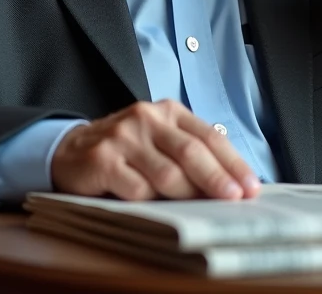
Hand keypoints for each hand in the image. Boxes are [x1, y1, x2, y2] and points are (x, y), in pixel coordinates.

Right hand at [50, 100, 260, 200]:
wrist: (71, 149)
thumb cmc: (128, 150)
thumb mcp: (160, 139)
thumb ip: (191, 153)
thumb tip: (233, 184)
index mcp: (168, 111)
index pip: (208, 136)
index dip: (233, 162)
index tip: (250, 187)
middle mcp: (146, 118)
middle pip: (191, 152)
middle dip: (217, 179)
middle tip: (235, 200)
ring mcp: (123, 137)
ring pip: (167, 174)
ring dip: (186, 196)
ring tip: (196, 209)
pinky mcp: (103, 160)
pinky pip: (137, 189)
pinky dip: (151, 202)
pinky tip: (154, 206)